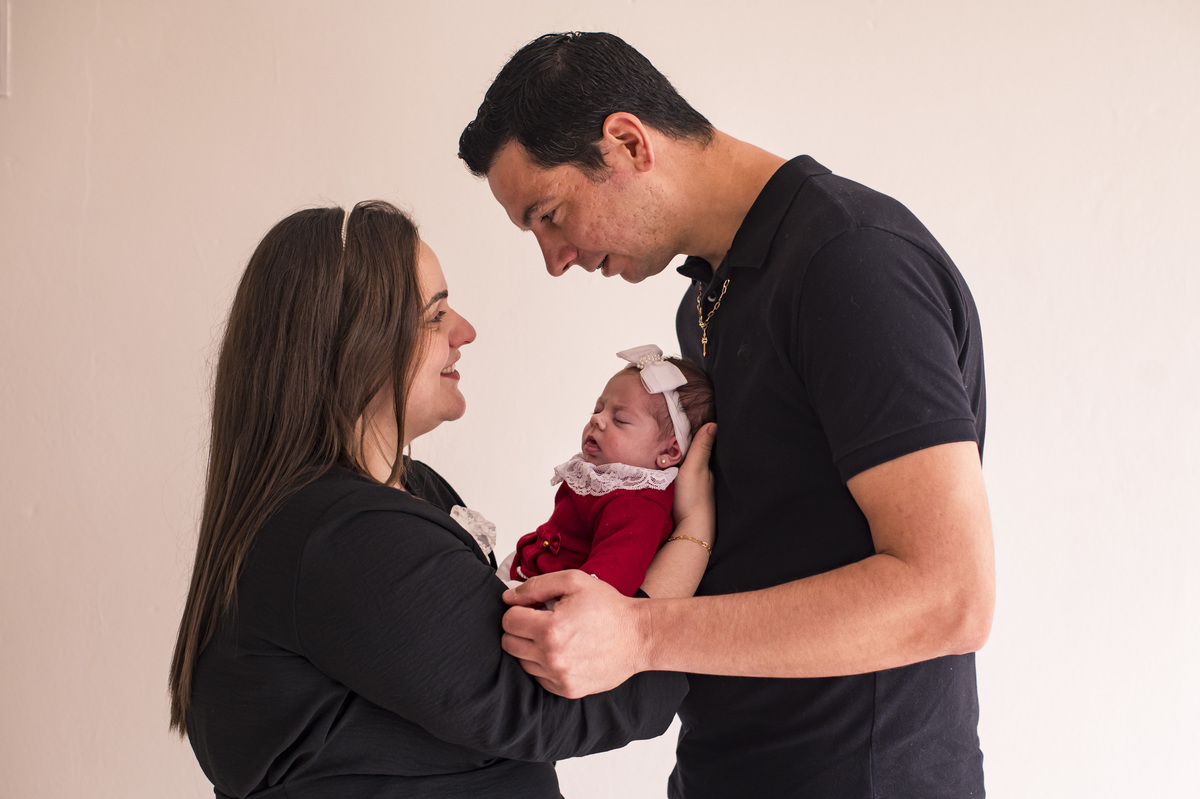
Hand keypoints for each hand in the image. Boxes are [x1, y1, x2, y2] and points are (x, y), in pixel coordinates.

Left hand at [501, 570, 648, 697]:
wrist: (638, 636)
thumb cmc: (608, 607)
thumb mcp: (573, 582)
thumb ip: (536, 586)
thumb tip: (508, 597)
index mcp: (550, 629)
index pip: (508, 621)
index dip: (518, 609)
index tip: (533, 607)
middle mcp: (551, 657)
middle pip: (509, 643)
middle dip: (520, 628)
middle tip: (541, 620)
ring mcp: (559, 677)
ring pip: (521, 662)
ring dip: (531, 648)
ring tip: (555, 636)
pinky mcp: (567, 690)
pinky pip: (538, 678)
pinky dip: (544, 665)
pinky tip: (562, 651)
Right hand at [671, 422, 715, 538]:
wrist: (687, 530)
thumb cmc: (694, 498)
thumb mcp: (695, 468)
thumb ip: (701, 447)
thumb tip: (713, 423)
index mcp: (706, 466)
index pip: (700, 443)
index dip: (693, 432)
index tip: (680, 418)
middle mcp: (700, 475)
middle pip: (691, 454)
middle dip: (682, 444)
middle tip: (666, 429)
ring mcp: (691, 487)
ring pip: (682, 466)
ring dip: (674, 458)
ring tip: (660, 444)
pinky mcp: (681, 496)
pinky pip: (675, 477)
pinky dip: (669, 471)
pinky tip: (660, 467)